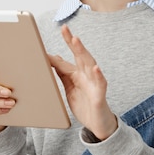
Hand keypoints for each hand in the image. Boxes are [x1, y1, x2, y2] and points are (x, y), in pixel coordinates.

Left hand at [49, 24, 117, 140]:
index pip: (68, 57)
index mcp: (78, 73)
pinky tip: (96, 68)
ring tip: (76, 41)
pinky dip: (98, 76)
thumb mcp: (69, 87)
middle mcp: (87, 75)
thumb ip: (63, 73)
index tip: (60, 30)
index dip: (64, 45)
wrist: (97, 124)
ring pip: (90, 65)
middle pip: (80, 56)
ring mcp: (94, 84)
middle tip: (66, 30)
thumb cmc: (84, 104)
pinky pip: (100, 84)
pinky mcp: (99, 95)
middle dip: (73, 42)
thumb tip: (53, 58)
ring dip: (83, 53)